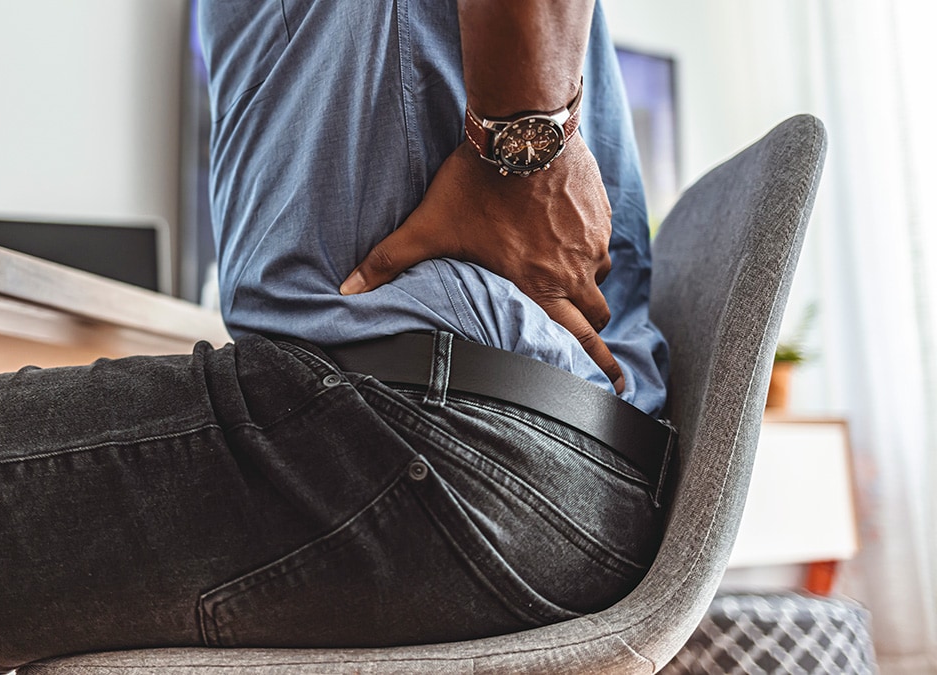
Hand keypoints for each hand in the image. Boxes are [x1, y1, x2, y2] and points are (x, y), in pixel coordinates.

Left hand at [340, 135, 623, 392]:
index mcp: (537, 287)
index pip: (579, 340)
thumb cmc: (476, 183)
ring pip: (598, 278)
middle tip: (594, 348)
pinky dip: (588, 248)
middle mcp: (572, 271)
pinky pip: (601, 242)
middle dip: (592, 334)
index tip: (617, 387)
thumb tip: (346, 291)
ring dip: (585, 286)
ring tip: (565, 282)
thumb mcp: (428, 226)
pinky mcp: (600, 212)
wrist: (522, 130)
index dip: (601, 366)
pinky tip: (567, 237)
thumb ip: (388, 261)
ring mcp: (591, 240)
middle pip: (596, 318)